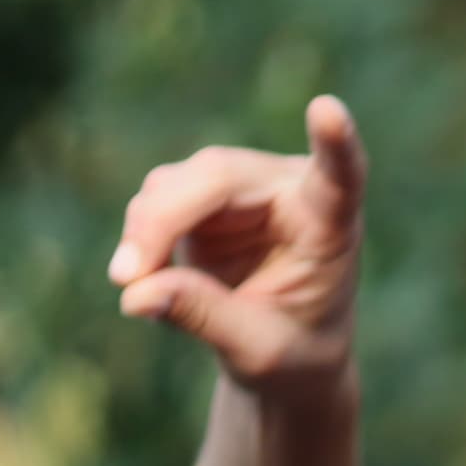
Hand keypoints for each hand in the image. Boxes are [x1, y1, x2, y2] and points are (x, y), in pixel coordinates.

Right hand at [109, 95, 368, 398]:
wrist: (284, 356)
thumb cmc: (293, 354)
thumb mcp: (258, 351)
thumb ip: (205, 318)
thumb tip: (136, 293)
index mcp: (330, 223)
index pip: (339, 176)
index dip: (334, 143)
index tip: (327, 110)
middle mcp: (288, 189)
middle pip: (217, 177)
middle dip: (162, 221)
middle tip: (125, 277)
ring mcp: (242, 186)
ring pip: (175, 183)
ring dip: (144, 232)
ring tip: (133, 286)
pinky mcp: (202, 197)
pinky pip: (155, 201)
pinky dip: (139, 239)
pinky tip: (140, 277)